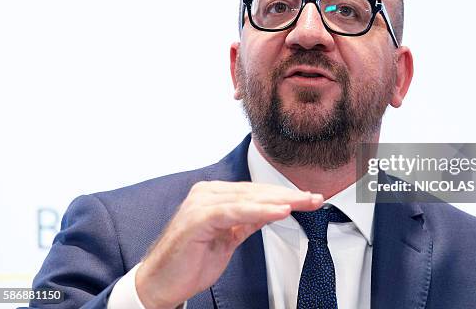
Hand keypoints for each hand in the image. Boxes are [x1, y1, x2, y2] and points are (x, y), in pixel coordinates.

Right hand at [135, 180, 322, 308]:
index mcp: (214, 196)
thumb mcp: (228, 238)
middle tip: (315, 199)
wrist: (160, 283)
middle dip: (289, 196)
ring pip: (249, 198)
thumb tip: (273, 210)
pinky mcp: (199, 217)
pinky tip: (281, 212)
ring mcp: (202, 203)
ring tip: (304, 202)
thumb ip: (247, 222)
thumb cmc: (191, 262)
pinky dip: (260, 211)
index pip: (256, 192)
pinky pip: (235, 211)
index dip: (284, 195)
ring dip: (280, 200)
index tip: (309, 200)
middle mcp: (207, 193)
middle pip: (256, 192)